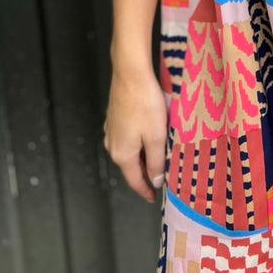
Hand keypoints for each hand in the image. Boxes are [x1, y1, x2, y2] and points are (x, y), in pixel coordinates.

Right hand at [104, 66, 166, 201]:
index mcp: (123, 154)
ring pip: (128, 152)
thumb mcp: (156, 137)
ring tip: (157, 159)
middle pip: (130, 167)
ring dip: (142, 157)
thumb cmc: (145, 104)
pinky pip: (126, 138)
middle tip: (161, 178)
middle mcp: (112, 145)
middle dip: (145, 174)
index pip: (134, 180)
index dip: (145, 190)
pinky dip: (137, 143)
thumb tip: (155, 181)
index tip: (154, 198)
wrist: (130, 74)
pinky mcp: (114, 117)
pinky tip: (147, 137)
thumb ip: (156, 161)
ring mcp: (111, 130)